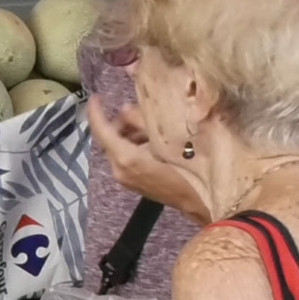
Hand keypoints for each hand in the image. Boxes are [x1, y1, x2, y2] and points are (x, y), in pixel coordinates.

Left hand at [85, 96, 210, 218]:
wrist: (203, 202)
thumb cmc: (190, 167)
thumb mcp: (167, 137)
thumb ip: (142, 121)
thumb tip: (125, 109)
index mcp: (126, 158)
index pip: (101, 131)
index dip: (96, 112)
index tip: (95, 97)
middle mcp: (120, 170)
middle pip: (109, 139)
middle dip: (119, 122)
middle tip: (134, 110)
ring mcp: (126, 179)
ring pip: (118, 148)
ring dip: (127, 133)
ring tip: (147, 122)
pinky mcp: (134, 183)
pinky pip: (126, 158)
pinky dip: (133, 144)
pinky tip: (152, 138)